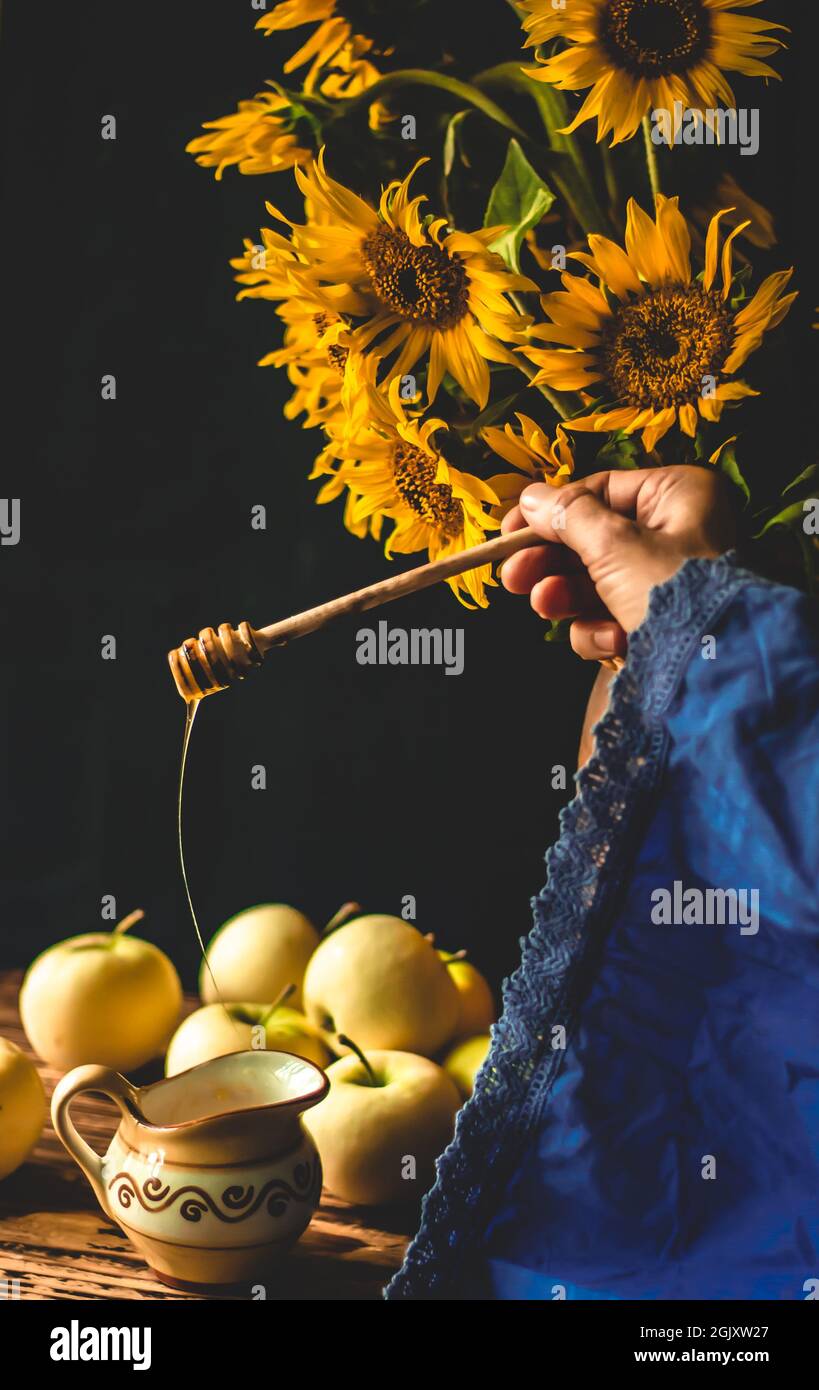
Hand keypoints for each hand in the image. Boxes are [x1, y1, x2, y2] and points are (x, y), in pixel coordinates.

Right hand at [500, 465, 736, 660]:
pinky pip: (612, 617)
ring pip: (595, 582)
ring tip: (545, 606)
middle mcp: (677, 532)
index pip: (599, 491)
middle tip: (511, 577)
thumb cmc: (670, 592)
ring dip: (566, 598)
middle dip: (550, 564)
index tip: (510, 529)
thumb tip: (531, 497)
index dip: (550, 511)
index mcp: (678, 495)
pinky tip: (612, 641)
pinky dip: (602, 631)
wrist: (712, 671)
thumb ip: (568, 517)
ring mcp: (667, 581)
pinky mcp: (659, 622)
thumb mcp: (613, 544)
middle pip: (592, 539)